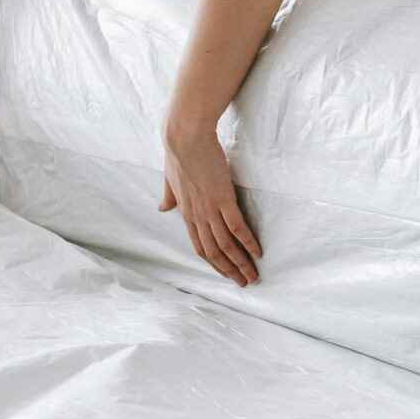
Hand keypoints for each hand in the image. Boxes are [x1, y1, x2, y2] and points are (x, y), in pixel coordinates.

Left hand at [159, 124, 260, 285]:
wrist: (184, 136)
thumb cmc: (177, 152)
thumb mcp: (169, 178)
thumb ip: (168, 196)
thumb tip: (162, 208)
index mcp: (186, 212)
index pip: (200, 247)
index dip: (215, 264)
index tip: (227, 273)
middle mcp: (197, 216)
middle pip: (214, 252)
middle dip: (230, 271)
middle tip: (245, 282)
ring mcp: (210, 209)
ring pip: (226, 245)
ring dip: (241, 263)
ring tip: (253, 275)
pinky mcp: (223, 198)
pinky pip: (237, 227)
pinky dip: (247, 243)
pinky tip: (258, 253)